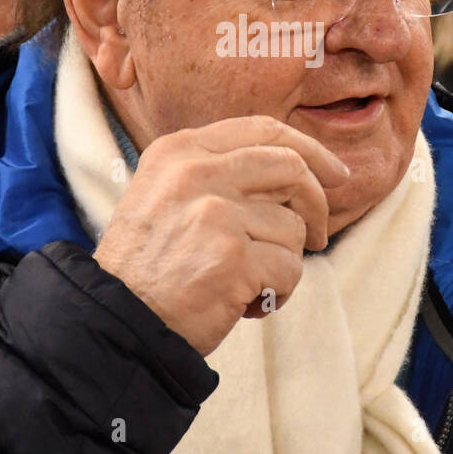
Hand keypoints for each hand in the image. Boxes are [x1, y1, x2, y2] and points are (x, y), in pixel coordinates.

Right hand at [93, 115, 349, 356]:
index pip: (263, 130)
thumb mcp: (165, 196)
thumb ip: (217, 173)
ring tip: (249, 284)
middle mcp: (196, 172)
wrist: (117, 323)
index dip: (309, 149)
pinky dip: (280, 292)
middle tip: (319, 236)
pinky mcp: (233, 257)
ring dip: (284, 262)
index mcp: (180, 151)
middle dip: (317, 203)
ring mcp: (215, 213)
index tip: (335, 173)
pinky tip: (247, 305)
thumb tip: (296, 168)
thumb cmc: (148, 268)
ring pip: (293, 226)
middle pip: (290, 167)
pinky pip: (290, 269)